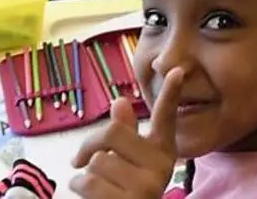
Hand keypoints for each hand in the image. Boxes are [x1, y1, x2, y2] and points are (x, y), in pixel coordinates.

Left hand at [69, 68, 182, 198]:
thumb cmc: (122, 193)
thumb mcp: (126, 164)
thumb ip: (123, 134)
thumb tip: (119, 100)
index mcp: (162, 153)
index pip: (166, 118)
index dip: (171, 94)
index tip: (177, 70)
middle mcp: (161, 168)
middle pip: (112, 133)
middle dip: (88, 145)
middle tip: (80, 159)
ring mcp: (147, 187)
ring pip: (96, 160)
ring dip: (83, 175)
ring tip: (95, 189)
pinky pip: (88, 181)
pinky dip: (79, 187)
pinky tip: (89, 198)